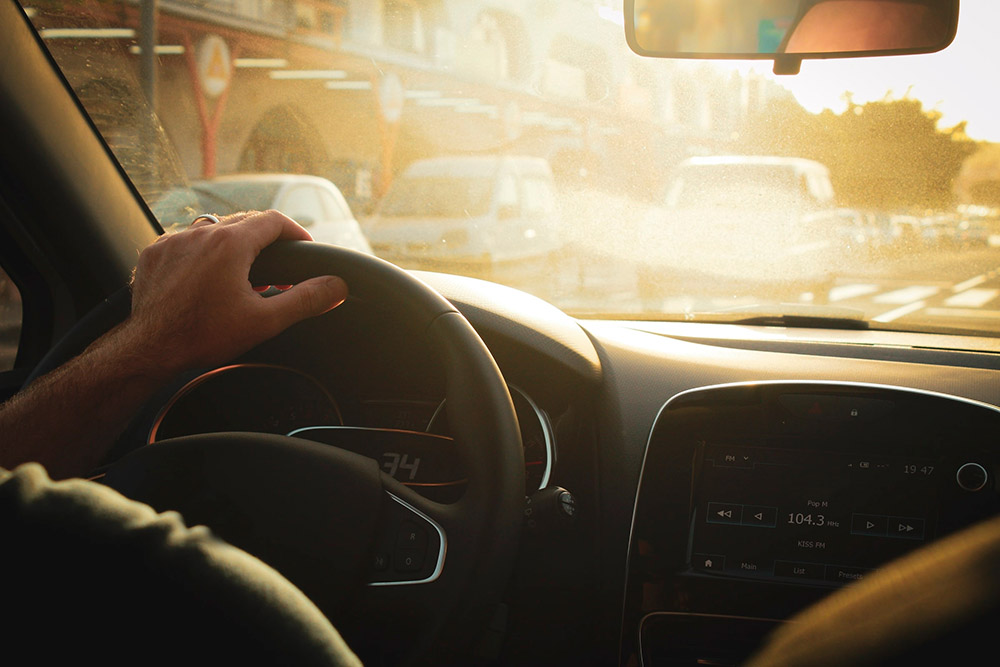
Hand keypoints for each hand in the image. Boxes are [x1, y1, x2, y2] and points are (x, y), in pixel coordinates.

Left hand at [125, 210, 347, 376]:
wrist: (149, 350)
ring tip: (244, 274)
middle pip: (245, 222)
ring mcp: (173, 240)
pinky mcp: (154, 253)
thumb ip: (305, 300)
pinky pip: (186, 241)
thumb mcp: (264, 321)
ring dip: (234, 245)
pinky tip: (208, 279)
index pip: (274, 220)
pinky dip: (203, 253)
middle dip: (266, 240)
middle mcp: (200, 233)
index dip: (296, 233)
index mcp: (231, 244)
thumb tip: (337, 287)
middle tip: (279, 268)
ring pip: (214, 229)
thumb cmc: (204, 336)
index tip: (304, 249)